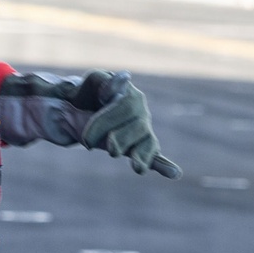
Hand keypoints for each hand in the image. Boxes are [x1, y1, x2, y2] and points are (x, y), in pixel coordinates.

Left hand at [0, 70, 180, 176]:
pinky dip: (163, 164)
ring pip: (146, 140)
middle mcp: (138, 107)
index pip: (121, 106)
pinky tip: (173, 174)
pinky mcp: (141, 143)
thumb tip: (112, 78)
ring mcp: (141, 125)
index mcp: (124, 91)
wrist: (80, 111)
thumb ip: (89, 83)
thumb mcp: (79, 87)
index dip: (104, 122)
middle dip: (115, 139)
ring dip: (139, 155)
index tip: (87, 137)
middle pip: (135, 125)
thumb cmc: (82, 96)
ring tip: (136, 168)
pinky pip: (153, 152)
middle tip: (89, 146)